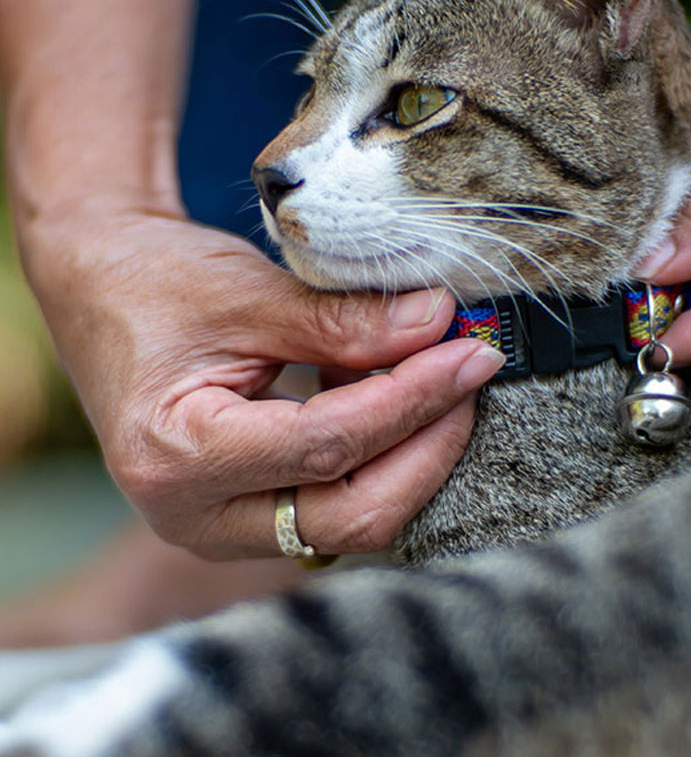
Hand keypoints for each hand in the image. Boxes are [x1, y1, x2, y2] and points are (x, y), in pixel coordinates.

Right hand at [29, 207, 503, 559]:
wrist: (102, 289)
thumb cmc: (154, 285)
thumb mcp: (248, 294)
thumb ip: (343, 320)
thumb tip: (438, 324)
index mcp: (175, 457)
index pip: (326, 447)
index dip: (411, 400)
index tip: (470, 354)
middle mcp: (195, 515)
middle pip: (348, 516)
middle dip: (427, 448)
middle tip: (470, 373)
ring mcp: (224, 523)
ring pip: (351, 520)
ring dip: (411, 452)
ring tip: (438, 374)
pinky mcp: (250, 512)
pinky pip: (337, 502)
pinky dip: (382, 454)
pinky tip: (396, 393)